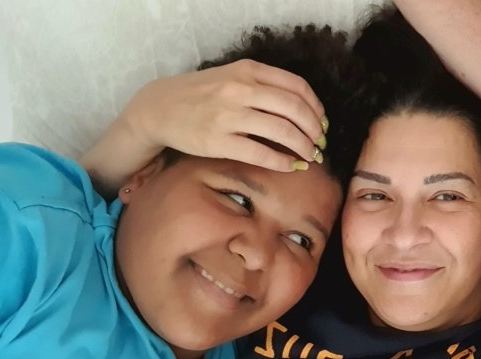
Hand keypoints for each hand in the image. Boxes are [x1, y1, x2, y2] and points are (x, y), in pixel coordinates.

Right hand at [120, 59, 326, 170]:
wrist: (159, 107)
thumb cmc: (203, 94)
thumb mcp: (233, 76)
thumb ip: (264, 86)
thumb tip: (305, 111)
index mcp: (248, 70)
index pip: (297, 87)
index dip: (316, 108)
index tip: (321, 122)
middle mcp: (239, 89)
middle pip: (294, 109)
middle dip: (314, 130)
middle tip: (319, 143)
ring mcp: (228, 115)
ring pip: (282, 131)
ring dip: (303, 147)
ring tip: (309, 156)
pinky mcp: (217, 141)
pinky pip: (260, 153)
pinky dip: (282, 162)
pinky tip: (289, 166)